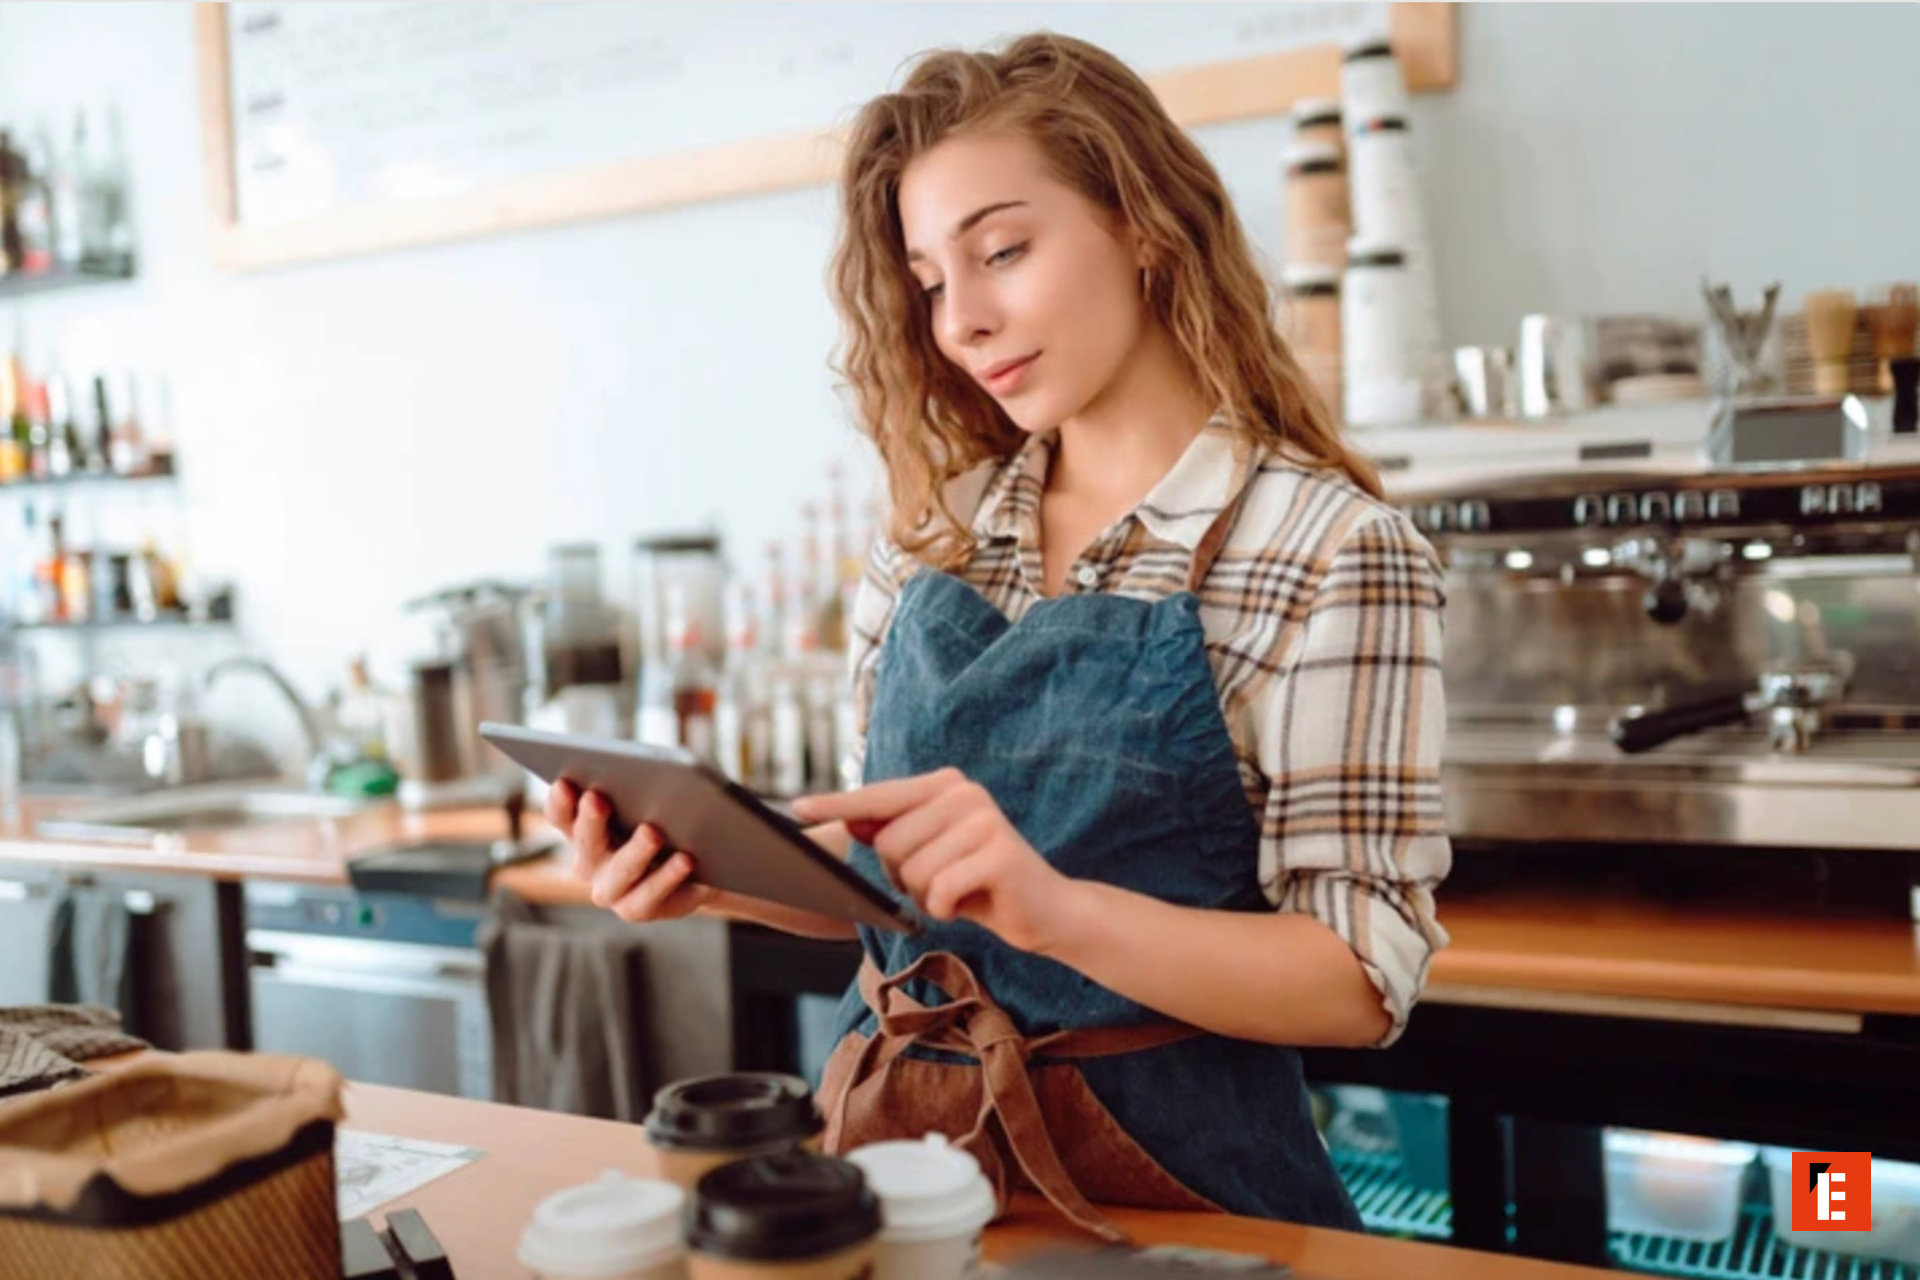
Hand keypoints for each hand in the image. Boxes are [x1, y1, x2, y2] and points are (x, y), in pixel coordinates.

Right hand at [545, 779, 715, 922]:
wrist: (702, 866)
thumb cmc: (669, 821)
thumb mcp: (654, 801)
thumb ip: (640, 789)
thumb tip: (648, 772)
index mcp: (583, 829)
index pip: (561, 814)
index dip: (560, 800)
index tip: (564, 782)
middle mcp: (590, 862)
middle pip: (585, 842)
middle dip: (591, 820)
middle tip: (597, 798)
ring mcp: (612, 890)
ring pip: (619, 872)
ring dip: (635, 851)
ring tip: (653, 832)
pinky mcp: (638, 908)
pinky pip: (650, 896)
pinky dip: (667, 877)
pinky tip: (685, 859)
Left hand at [790, 768, 1085, 954]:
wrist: (1048, 910)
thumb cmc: (981, 884)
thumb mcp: (932, 856)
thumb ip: (896, 833)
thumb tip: (850, 821)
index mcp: (945, 785)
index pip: (878, 796)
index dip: (836, 805)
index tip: (797, 808)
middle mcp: (964, 792)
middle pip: (888, 844)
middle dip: (903, 878)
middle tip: (941, 883)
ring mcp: (984, 819)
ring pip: (910, 872)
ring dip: (926, 897)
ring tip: (960, 892)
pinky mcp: (999, 853)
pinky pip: (938, 891)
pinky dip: (945, 910)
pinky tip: (972, 904)